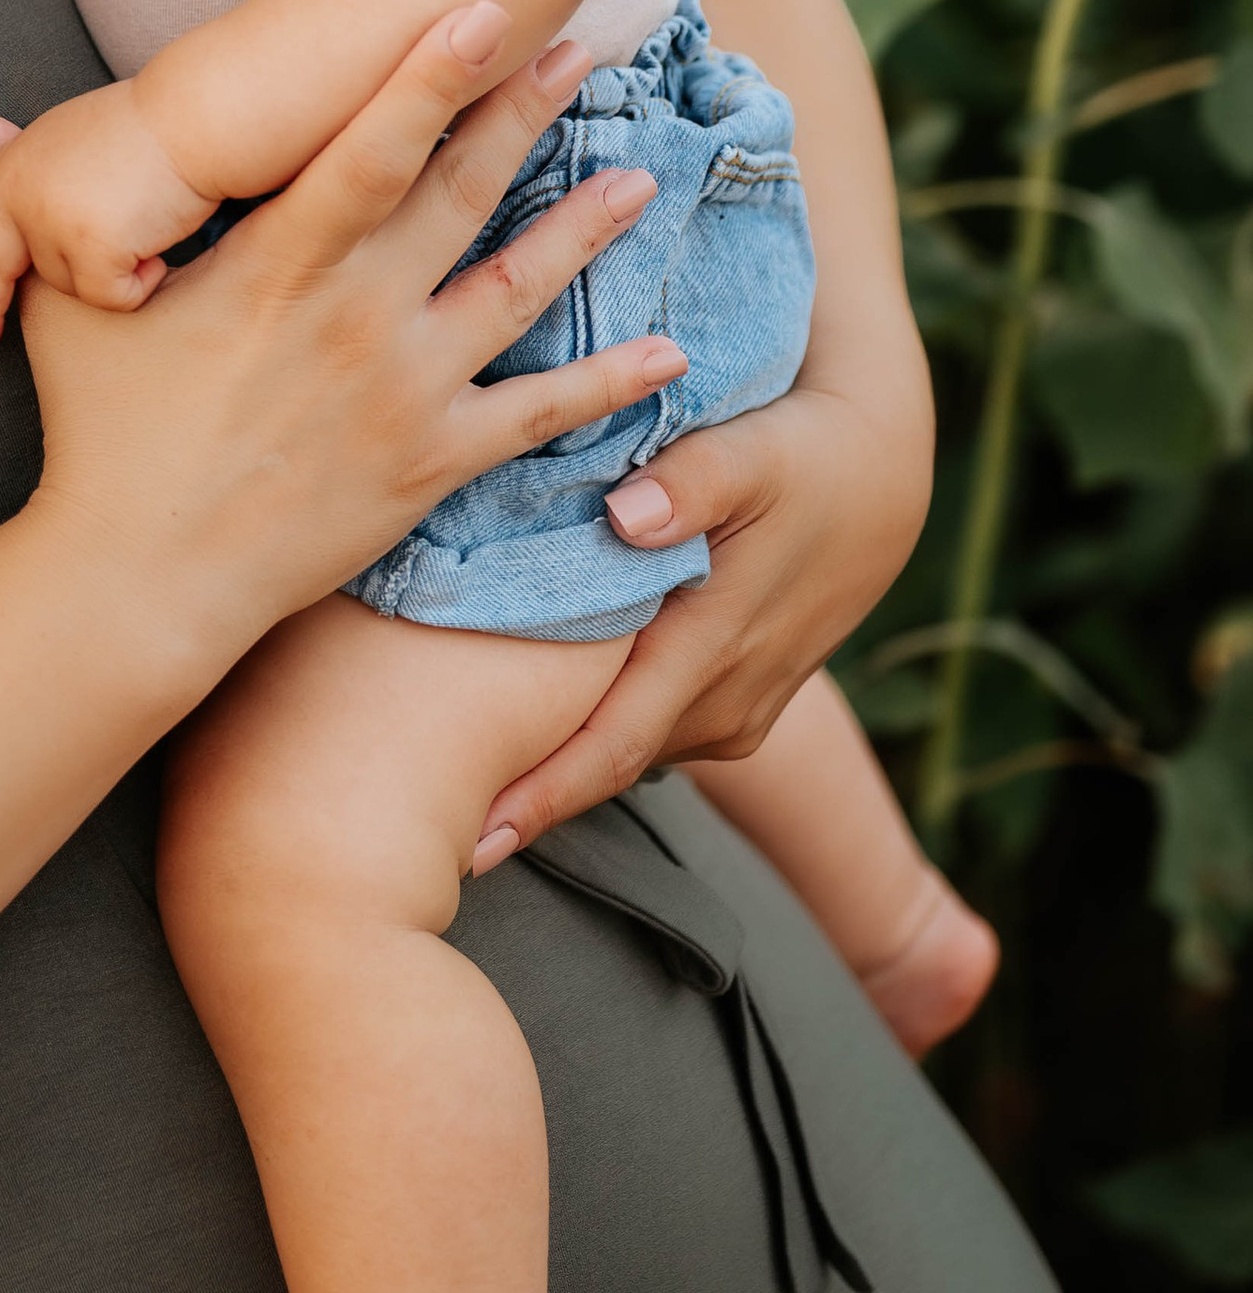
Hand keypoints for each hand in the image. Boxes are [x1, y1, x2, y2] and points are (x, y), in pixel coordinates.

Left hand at [0, 81, 215, 354]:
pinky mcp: (85, 251)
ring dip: (110, 271)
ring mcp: (48, 223)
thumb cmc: (151, 123)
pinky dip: (140, 284)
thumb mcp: (68, 134)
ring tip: (144, 224)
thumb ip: (25, 160)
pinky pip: (110, 298)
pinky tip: (158, 245)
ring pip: (69, 285)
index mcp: (16, 157)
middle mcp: (18, 192)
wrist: (193, 117)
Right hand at [15, 8, 684, 653]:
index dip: (429, 71)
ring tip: (640, 175)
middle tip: (587, 43)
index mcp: (276, 265)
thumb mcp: (69, 303)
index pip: (366, 146)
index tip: (487, 4)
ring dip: (585, 228)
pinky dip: (607, 385)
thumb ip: (33, 201)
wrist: (138, 578)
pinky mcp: (431, 466)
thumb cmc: (98, 431)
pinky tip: (668, 353)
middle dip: (526, 111)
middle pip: (461, 192)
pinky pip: (536, 416)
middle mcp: (354, 315)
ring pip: (517, 288)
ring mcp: (403, 391)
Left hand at [471, 362, 932, 860]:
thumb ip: (692, 480)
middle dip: (519, 797)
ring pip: (623, 750)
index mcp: (711, 650)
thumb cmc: (801, 458)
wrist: (879, 487)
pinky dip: (592, 731)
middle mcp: (722, 705)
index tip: (467, 841)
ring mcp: (732, 716)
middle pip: (602, 764)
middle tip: (414, 822)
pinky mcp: (733, 709)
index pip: (610, 747)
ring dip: (552, 764)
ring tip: (447, 776)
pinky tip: (521, 724)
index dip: (538, 798)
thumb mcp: (752, 451)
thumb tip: (628, 516)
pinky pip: (647, 730)